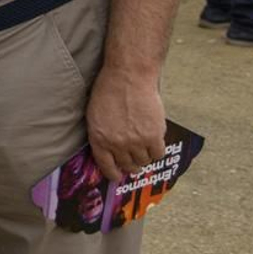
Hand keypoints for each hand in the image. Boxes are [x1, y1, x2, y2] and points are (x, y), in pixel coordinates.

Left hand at [84, 65, 165, 181]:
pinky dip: (157, 151)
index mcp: (99, 138)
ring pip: (143, 161)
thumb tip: (109, 151)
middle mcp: (117, 143)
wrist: (128, 77)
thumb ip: (101, 134)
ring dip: (144, 156)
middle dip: (130, 164)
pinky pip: (157, 154)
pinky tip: (154, 142)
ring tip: (143, 146)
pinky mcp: (153, 136)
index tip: (117, 176)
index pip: (106, 166)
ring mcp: (136, 141)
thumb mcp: (95, 115)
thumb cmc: (108, 91)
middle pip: (127, 165)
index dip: (113, 174)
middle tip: (133, 159)